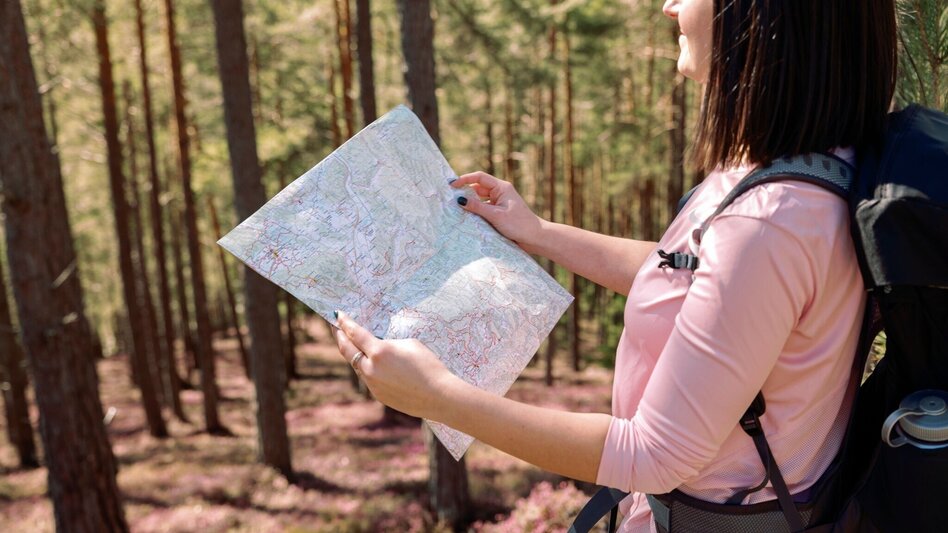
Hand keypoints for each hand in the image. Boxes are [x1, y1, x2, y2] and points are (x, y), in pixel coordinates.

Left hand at [333, 311, 457, 418]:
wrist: (438, 395)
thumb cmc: (428, 365)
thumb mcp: (409, 344)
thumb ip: (389, 343)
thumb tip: (379, 345)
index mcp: (379, 351)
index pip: (355, 333)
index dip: (345, 323)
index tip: (338, 315)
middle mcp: (370, 369)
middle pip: (347, 350)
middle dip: (340, 337)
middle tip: (337, 328)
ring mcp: (373, 385)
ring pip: (357, 366)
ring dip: (355, 355)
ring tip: (354, 345)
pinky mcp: (379, 395)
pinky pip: (369, 379)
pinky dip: (368, 369)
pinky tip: (375, 365)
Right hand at [451, 171, 544, 251]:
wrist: (535, 237)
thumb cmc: (518, 224)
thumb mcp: (495, 215)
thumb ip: (477, 207)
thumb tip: (460, 200)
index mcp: (501, 187)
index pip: (479, 177)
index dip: (465, 179)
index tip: (452, 185)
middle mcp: (500, 192)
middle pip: (478, 188)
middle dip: (466, 192)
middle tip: (451, 199)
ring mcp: (500, 203)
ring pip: (480, 200)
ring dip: (471, 204)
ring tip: (457, 210)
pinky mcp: (499, 213)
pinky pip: (484, 209)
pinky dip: (476, 212)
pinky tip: (468, 219)